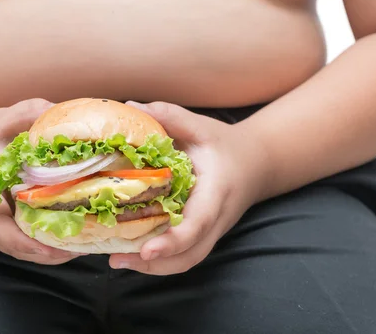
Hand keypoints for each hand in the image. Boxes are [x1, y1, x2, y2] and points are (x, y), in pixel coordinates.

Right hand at [0, 98, 80, 264]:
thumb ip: (24, 114)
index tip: (57, 250)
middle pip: (20, 249)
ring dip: (56, 253)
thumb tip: (54, 110)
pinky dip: (52, 243)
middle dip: (53, 254)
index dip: (31, 245)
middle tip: (87, 246)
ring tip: (90, 245)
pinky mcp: (11, 222)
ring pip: (27, 250)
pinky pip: (31, 240)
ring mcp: (0, 225)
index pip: (2, 233)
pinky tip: (80, 235)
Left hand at [109, 101, 265, 274]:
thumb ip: (169, 116)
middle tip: (118, 259)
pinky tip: (131, 252)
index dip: (173, 240)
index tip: (147, 250)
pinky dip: (160, 260)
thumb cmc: (226, 144)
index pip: (199, 223)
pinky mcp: (204, 235)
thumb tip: (130, 107)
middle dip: (156, 265)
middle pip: (191, 255)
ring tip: (118, 260)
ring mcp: (212, 231)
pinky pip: (185, 255)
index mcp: (216, 191)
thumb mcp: (201, 126)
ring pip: (188, 261)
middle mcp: (216, 218)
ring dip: (154, 268)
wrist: (257, 163)